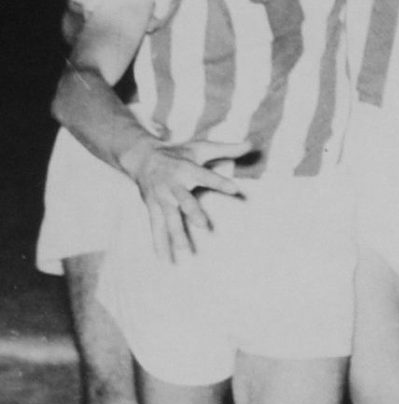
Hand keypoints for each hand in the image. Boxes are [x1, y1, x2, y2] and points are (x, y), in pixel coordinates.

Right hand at [122, 139, 249, 261]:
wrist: (142, 157)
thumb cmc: (179, 153)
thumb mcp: (202, 147)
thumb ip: (226, 148)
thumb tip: (251, 144)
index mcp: (187, 168)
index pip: (206, 175)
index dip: (220, 182)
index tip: (235, 189)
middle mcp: (173, 184)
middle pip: (183, 199)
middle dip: (191, 212)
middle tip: (202, 225)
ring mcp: (161, 198)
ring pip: (168, 217)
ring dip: (175, 233)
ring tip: (184, 250)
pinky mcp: (152, 207)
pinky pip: (156, 226)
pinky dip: (159, 243)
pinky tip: (164, 259)